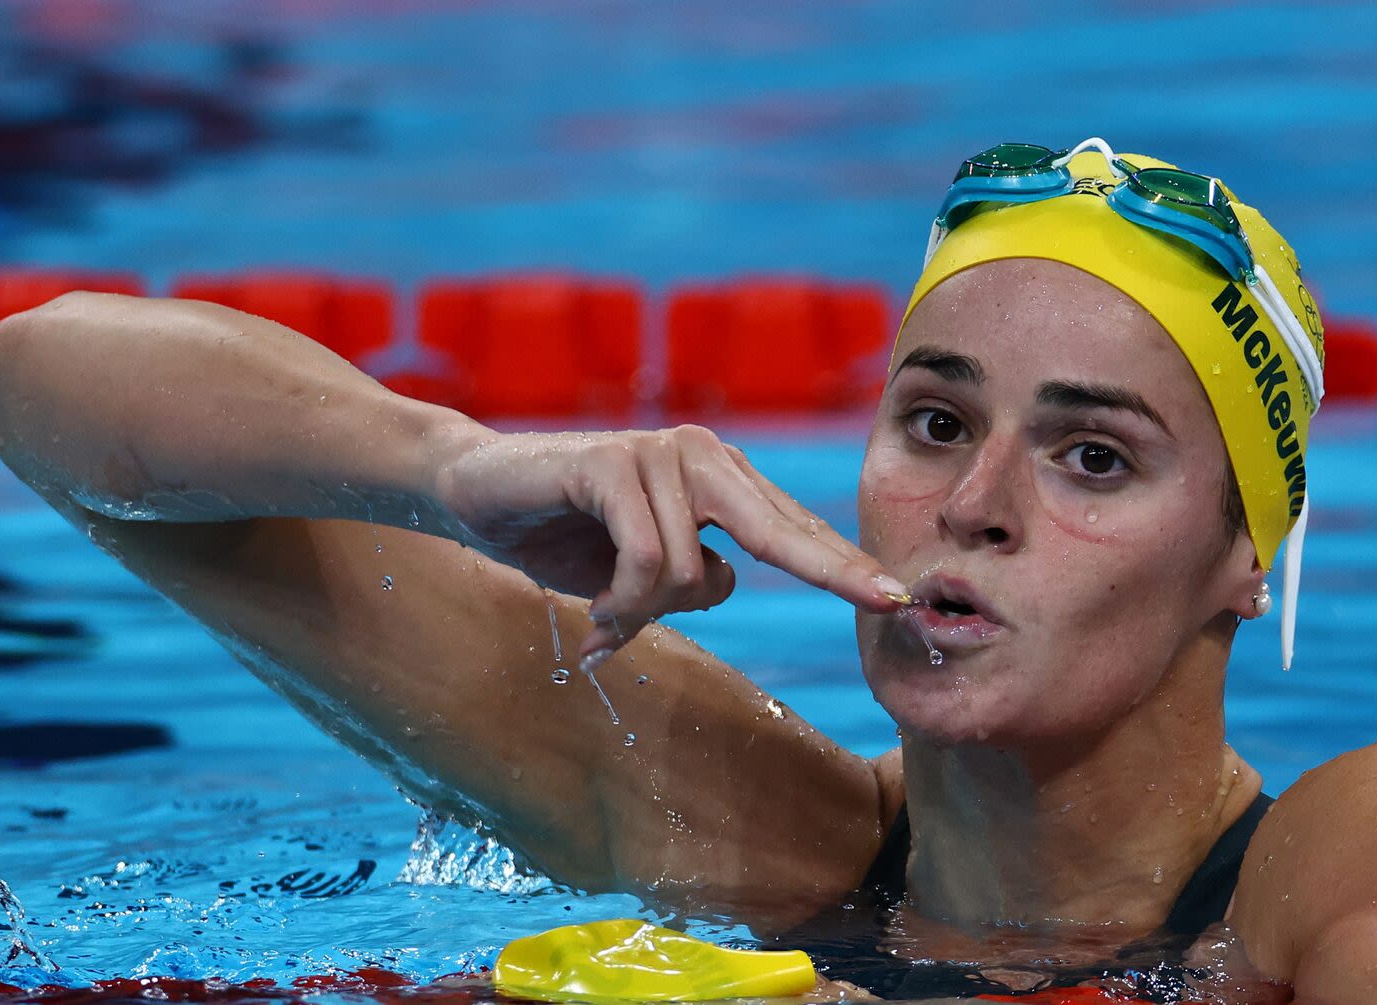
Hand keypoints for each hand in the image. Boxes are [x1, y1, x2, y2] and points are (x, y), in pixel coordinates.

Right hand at [432, 424, 907, 662]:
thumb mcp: (640, 571)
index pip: (794, 531)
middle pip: (784, 532)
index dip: (844, 568)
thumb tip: (725, 583)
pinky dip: (621, 602)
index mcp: (720, 481)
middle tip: (889, 603)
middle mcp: (701, 456)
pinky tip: (592, 615)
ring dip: (641, 615)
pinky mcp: (614, 462)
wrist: (478, 492)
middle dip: (838, 571)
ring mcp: (660, 453)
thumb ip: (692, 578)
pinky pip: (647, 558)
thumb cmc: (566, 534)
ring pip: (690, 571)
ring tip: (605, 620)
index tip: (898, 598)